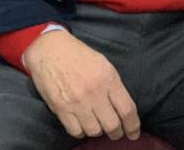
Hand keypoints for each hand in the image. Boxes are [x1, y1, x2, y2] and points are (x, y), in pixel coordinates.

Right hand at [22, 30, 140, 140]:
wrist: (49, 49)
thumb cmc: (78, 55)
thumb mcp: (103, 64)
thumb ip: (114, 86)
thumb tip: (122, 109)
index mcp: (108, 78)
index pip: (127, 110)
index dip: (133, 126)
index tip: (133, 133)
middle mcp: (94, 92)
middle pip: (112, 125)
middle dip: (116, 133)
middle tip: (115, 132)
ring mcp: (77, 101)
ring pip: (94, 131)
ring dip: (98, 131)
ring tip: (96, 124)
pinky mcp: (61, 108)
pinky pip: (76, 131)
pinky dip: (81, 132)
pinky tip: (82, 124)